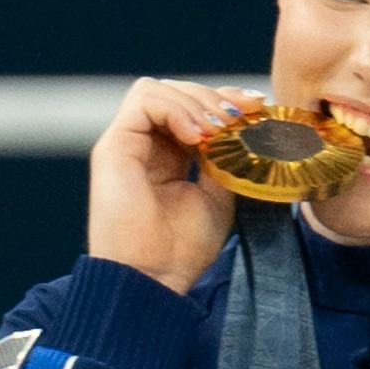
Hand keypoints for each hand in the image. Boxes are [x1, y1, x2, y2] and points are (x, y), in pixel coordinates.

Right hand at [88, 78, 255, 293]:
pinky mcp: (113, 145)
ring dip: (197, 103)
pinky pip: (144, 100)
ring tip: (219, 130)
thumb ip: (224, 160)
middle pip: (176, 92)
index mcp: (166, 157)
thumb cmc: (181, 250)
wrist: (152, 278)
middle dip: (214, 98)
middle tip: (242, 117)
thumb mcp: (217, 196)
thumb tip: (242, 128)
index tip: (256, 109)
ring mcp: (125, 143)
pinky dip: (176, 109)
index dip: (223, 102)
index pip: (191, 109)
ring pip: (159, 90)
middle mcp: (142, 145)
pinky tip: (198, 136)